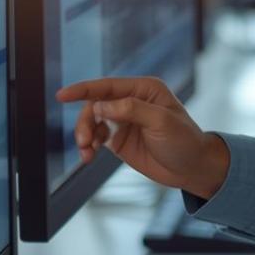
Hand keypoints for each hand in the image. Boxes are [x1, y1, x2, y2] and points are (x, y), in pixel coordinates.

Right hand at [55, 77, 229, 198]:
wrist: (192, 168)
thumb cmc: (184, 141)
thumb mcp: (162, 122)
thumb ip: (132, 110)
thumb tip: (101, 105)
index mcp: (145, 90)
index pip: (108, 86)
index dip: (83, 89)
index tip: (62, 95)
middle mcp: (132, 101)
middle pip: (95, 105)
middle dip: (85, 121)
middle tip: (85, 141)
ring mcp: (124, 120)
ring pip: (92, 122)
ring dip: (85, 135)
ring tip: (86, 151)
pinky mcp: (119, 139)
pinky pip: (96, 138)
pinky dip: (88, 146)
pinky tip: (88, 156)